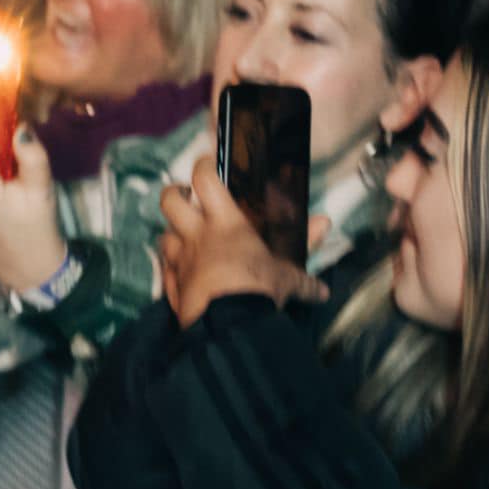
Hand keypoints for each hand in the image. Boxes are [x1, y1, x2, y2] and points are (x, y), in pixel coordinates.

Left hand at [157, 164, 327, 328]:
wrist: (229, 325)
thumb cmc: (260, 291)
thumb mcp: (288, 274)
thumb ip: (305, 254)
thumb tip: (326, 232)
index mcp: (226, 225)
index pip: (206, 181)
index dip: (203, 167)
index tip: (207, 163)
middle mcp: (197, 237)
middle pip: (169, 201)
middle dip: (173, 194)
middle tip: (183, 196)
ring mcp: (180, 261)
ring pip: (163, 236)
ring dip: (171, 235)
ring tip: (182, 239)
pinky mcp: (170, 286)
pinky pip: (164, 271)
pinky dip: (170, 270)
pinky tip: (179, 274)